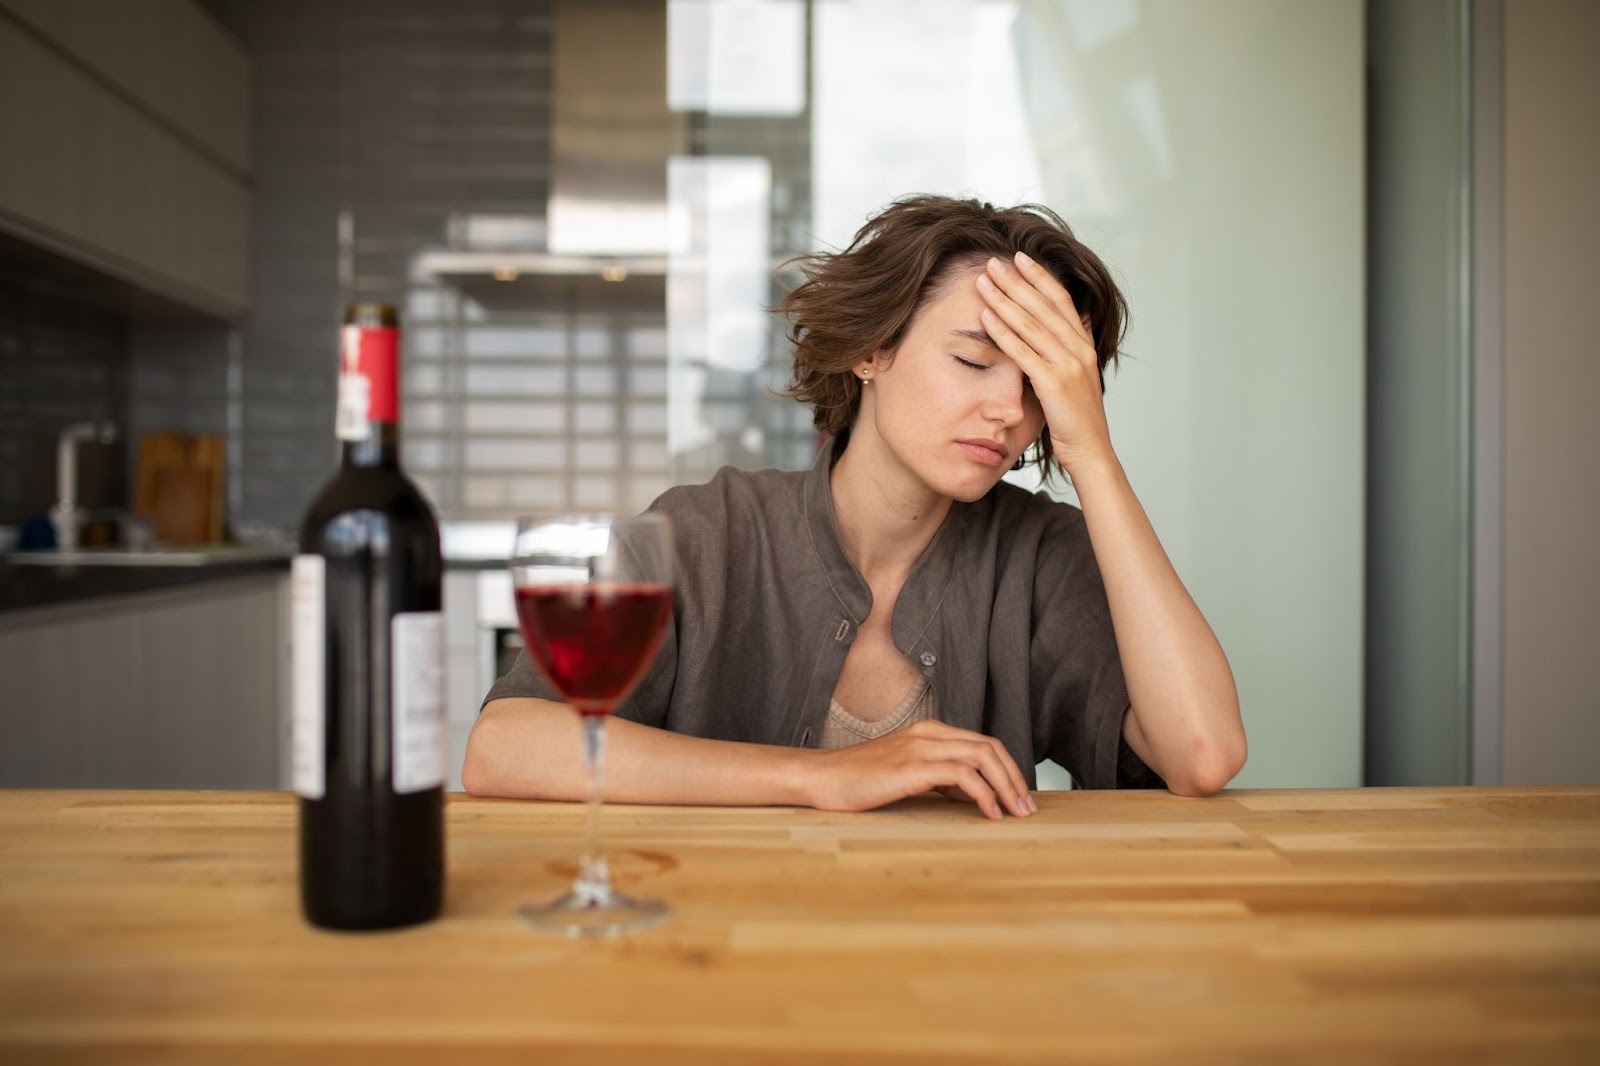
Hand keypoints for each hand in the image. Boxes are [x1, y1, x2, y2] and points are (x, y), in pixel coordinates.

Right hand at [803, 720, 1036, 819]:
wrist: (821, 777)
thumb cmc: (859, 780)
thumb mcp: (906, 774)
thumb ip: (938, 777)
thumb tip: (972, 794)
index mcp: (929, 731)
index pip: (984, 743)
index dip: (1008, 769)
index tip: (1020, 798)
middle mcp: (929, 733)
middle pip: (990, 747)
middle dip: (1015, 778)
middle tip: (1028, 809)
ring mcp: (920, 747)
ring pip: (982, 757)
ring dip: (1006, 787)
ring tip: (1016, 813)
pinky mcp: (912, 767)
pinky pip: (962, 776)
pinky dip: (983, 794)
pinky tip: (989, 813)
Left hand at [975, 251, 1114, 474]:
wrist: (1090, 451)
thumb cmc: (1078, 418)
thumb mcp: (1080, 376)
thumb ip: (1075, 347)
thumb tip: (1076, 320)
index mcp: (1083, 345)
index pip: (1061, 300)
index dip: (1040, 277)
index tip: (1020, 258)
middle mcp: (1077, 349)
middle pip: (1043, 305)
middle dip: (1017, 281)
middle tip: (993, 262)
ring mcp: (1067, 365)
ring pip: (1031, 324)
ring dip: (1005, 299)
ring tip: (983, 282)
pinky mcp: (1053, 383)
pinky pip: (1023, 352)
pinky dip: (1003, 332)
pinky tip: (985, 317)